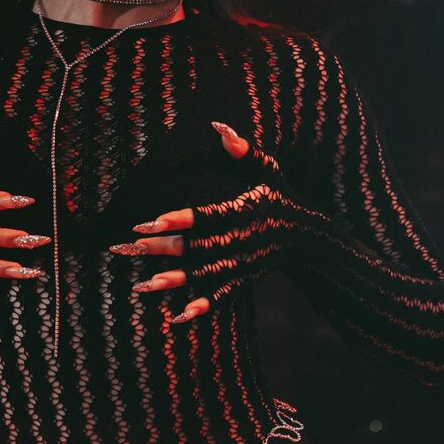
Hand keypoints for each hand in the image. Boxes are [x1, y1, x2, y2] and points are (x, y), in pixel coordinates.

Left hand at [119, 121, 329, 323]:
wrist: (312, 239)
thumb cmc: (283, 197)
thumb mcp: (268, 170)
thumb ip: (244, 150)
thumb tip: (219, 126)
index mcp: (245, 212)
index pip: (206, 217)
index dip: (177, 221)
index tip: (148, 223)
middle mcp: (243, 241)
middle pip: (198, 248)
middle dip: (164, 250)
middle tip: (131, 248)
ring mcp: (244, 264)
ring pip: (205, 275)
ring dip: (174, 282)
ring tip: (142, 286)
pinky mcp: (245, 281)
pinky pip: (222, 297)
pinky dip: (201, 308)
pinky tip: (176, 317)